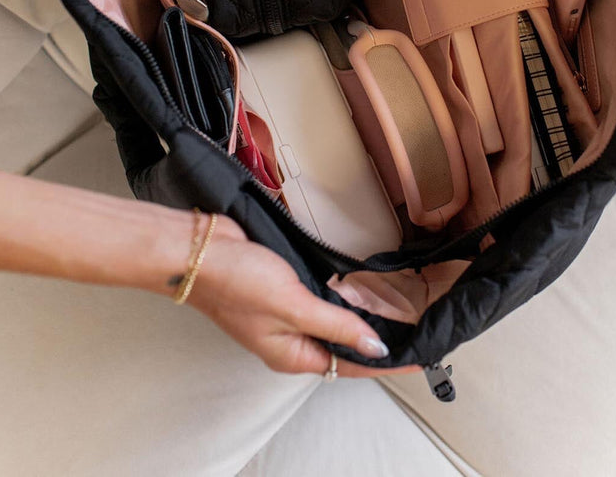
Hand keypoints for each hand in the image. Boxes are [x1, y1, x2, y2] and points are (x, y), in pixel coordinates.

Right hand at [188, 215, 416, 378]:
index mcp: (291, 354)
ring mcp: (284, 315)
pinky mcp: (281, 290)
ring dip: (360, 319)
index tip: (417, 357)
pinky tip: (357, 288)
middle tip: (412, 331)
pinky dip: (341, 298)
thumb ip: (335, 326)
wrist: (198, 250)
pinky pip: (318, 300)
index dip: (386, 362)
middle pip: (342, 348)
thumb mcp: (293, 306)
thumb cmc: (235, 281)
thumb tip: (374, 347)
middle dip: (376, 343)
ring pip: (332, 323)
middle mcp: (289, 339)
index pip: (349, 365)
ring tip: (395, 312)